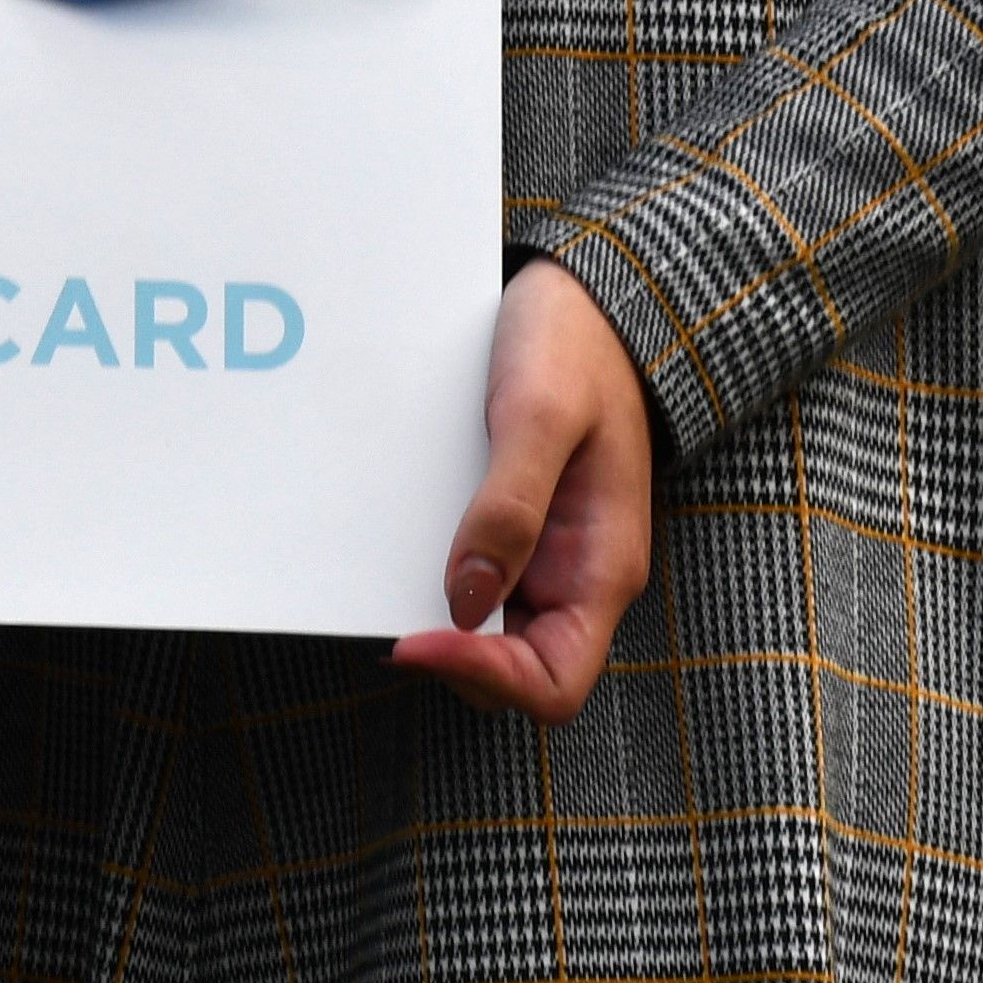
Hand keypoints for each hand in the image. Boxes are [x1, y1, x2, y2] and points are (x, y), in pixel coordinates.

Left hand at [387, 259, 655, 721]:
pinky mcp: (518, 527)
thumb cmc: (577, 348)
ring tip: (381, 580)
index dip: (483, 678)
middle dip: (451, 657)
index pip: (553, 684)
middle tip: (385, 610)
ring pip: (488, 630)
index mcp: (600, 568)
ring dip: (436, 622)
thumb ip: (508, 508)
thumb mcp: (540, 416)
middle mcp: (575, 578)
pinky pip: (476, 578)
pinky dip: (435, 579)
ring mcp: (546, 556)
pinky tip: (396, 546)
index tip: (414, 638)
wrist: (590, 298)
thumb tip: (465, 602)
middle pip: (514, 672)